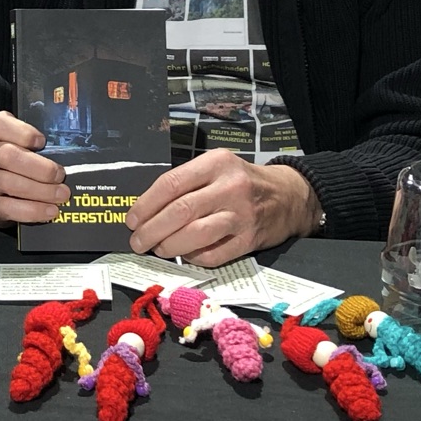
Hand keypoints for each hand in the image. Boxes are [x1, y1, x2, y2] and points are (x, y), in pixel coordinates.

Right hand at [0, 111, 70, 226]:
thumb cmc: (20, 164)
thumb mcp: (26, 148)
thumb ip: (43, 144)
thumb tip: (75, 150)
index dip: (21, 132)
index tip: (42, 141)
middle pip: (6, 155)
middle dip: (38, 167)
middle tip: (60, 175)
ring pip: (8, 183)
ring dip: (40, 191)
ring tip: (61, 195)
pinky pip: (8, 208)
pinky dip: (32, 211)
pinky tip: (50, 211)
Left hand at [126, 151, 319, 266]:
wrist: (289, 196)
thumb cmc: (242, 181)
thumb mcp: (216, 168)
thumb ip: (187, 182)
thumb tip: (146, 209)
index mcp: (216, 163)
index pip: (171, 184)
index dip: (146, 205)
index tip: (132, 219)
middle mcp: (229, 187)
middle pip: (180, 211)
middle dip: (151, 230)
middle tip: (137, 241)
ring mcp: (241, 215)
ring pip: (195, 235)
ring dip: (169, 246)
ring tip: (157, 249)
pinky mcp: (249, 240)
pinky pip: (213, 255)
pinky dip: (193, 257)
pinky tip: (185, 254)